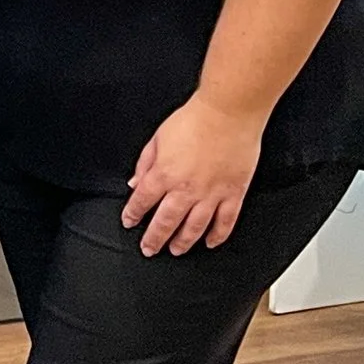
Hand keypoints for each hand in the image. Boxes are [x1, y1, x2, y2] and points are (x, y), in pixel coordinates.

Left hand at [124, 93, 262, 254]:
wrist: (228, 113)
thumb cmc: (194, 120)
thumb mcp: (158, 138)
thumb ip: (145, 163)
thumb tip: (135, 183)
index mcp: (163, 174)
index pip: (142, 202)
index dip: (133, 215)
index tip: (129, 222)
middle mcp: (185, 189)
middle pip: (165, 223)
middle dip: (154, 239)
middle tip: (149, 249)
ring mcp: (211, 194)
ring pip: (194, 228)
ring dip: (183, 243)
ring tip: (175, 250)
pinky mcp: (233, 194)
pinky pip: (225, 222)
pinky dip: (218, 236)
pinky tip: (211, 242)